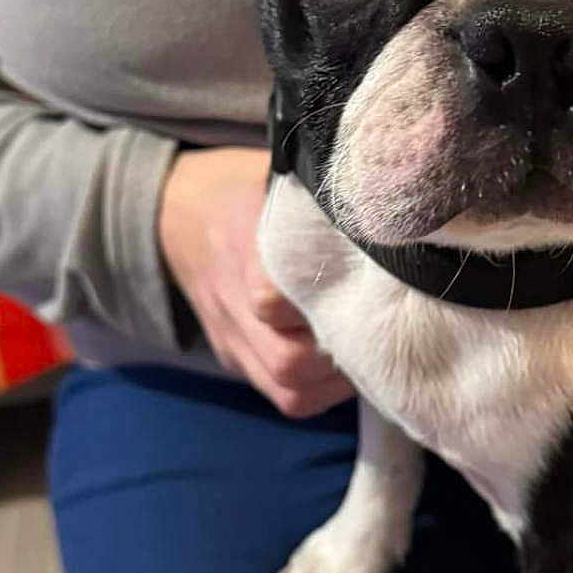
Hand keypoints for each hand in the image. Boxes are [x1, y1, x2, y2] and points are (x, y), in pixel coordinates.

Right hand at [158, 145, 354, 417]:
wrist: (179, 213)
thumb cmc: (248, 188)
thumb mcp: (284, 175)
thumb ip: (329, 199)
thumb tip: (393, 205)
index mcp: (243, 244)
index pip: (279, 300)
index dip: (332, 303)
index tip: (374, 290)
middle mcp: (233, 302)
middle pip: (289, 361)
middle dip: (344, 352)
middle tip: (381, 327)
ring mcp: (231, 338)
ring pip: (287, 390)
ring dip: (336, 380)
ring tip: (367, 347)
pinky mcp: (235, 358)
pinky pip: (281, 397)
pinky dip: (320, 390)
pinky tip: (343, 363)